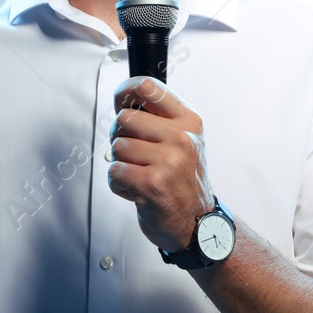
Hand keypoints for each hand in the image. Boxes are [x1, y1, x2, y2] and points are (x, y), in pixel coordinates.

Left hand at [107, 76, 214, 251]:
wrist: (197, 224)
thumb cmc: (183, 182)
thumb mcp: (184, 141)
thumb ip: (159, 118)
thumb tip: (123, 98)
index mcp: (189, 122)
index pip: (147, 87)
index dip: (124, 93)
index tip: (121, 102)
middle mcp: (182, 138)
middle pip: (124, 119)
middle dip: (120, 138)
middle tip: (135, 155)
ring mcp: (169, 161)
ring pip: (117, 147)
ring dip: (121, 165)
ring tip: (140, 175)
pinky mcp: (152, 184)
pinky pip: (114, 171)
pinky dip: (118, 184)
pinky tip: (136, 190)